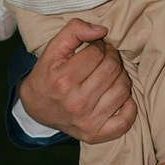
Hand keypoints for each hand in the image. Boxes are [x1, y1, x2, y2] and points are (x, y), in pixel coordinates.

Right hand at [17, 19, 134, 143]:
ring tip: (110, 74)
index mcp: (63, 81)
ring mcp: (87, 122)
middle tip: (104, 57)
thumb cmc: (48, 74)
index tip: (95, 47)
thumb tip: (102, 30)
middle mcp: (76, 103)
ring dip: (120, 76)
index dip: (99, 45)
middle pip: (112, 70)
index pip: (97, 53)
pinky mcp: (95, 134)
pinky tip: (119, 95)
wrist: (36, 107)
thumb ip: (74, 30)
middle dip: (111, 57)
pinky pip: (125, 121)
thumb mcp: (53, 48)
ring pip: (122, 90)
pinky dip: (129, 106)